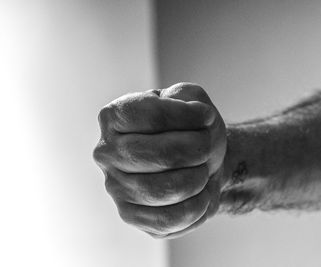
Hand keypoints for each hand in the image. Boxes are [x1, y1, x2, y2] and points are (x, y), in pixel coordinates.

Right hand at [93, 83, 226, 237]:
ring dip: (198, 178)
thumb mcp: (192, 99)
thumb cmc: (192, 129)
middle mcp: (106, 152)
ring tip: (203, 170)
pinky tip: (201, 194)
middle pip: (161, 155)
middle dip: (198, 149)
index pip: (152, 115)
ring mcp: (115, 187)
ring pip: (166, 190)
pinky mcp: (130, 216)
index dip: (188, 116)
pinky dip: (197, 206)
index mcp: (114, 116)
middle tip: (208, 146)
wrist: (198, 161)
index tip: (206, 117)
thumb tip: (196, 114)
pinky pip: (169, 219)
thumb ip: (189, 97)